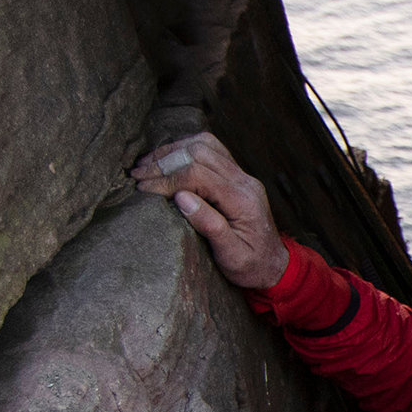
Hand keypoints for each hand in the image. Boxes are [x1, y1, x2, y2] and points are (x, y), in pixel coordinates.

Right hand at [129, 130, 288, 291]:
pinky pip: (210, 150)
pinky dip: (184, 150)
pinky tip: (166, 161)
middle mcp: (245, 181)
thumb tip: (181, 197)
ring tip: (145, 166)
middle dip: (164, 162)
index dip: (167, 180)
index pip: (198, 175)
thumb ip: (209, 225)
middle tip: (137, 177)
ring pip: (204, 145)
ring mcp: (242, 175)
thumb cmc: (251, 266)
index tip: (143, 190)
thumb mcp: (231, 256)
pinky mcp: (236, 175)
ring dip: (172, 152)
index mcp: (243, 200)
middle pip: (200, 153)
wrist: (274, 265)